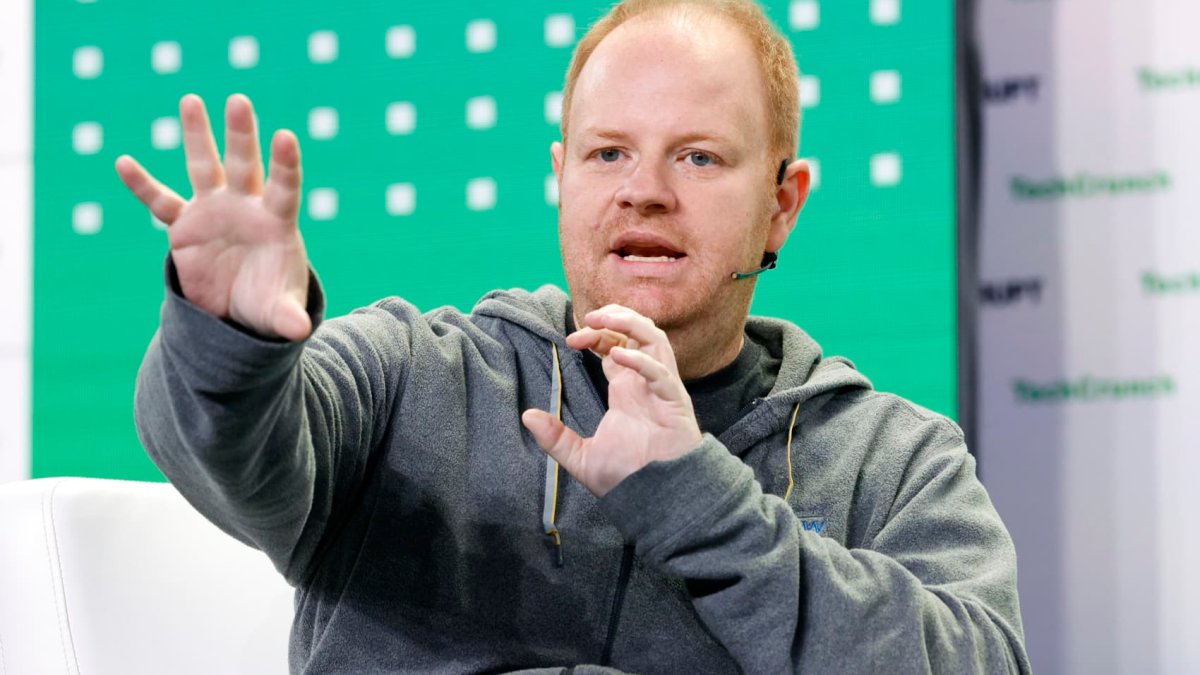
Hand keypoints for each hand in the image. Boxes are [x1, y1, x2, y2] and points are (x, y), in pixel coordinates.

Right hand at [115, 93, 311, 339]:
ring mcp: (213, 211)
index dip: (285, 164)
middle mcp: (245, 208)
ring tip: (192, 100)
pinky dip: (143, 185)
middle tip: (239, 100)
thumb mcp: (278, 312)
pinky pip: (161, 202)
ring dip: (198, 136)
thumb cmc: (268, 303)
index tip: (286, 136)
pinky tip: (123, 163)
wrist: (238, 312)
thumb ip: (287, 317)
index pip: (283, 188)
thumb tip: (298, 332)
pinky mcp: (185, 225)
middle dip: (241, 134)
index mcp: (276, 223)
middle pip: (244, 164)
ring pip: (205, 168)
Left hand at [522, 305, 702, 496]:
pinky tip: (618, 356)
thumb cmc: (628, 477)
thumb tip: (526, 416)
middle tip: (588, 318)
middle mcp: (645, 383)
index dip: (595, 335)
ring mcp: (662, 389)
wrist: (657, 499)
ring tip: (605, 320)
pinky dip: (641, 361)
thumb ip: (555, 437)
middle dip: (614, 317)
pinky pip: (661, 374)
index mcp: (627, 389)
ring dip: (630, 324)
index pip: (615, 345)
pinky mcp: (674, 403)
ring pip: (655, 340)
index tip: (571, 339)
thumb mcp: (581, 457)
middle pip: (638, 332)